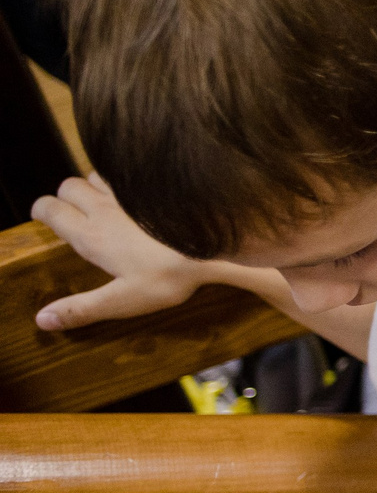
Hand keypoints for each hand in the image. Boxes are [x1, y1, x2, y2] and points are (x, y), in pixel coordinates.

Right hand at [30, 174, 213, 330]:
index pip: (49, 208)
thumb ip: (83, 308)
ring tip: (104, 207)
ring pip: (96, 175)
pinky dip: (123, 181)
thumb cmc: (171, 277)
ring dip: (93, 187)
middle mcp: (105, 207)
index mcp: (92, 235)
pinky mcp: (156, 184)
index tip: (46, 220)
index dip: (42, 212)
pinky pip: (129, 173)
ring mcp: (131, 193)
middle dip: (65, 198)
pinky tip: (136, 197)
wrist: (217, 247)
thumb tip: (42, 320)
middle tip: (76, 217)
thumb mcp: (124, 300)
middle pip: (67, 186)